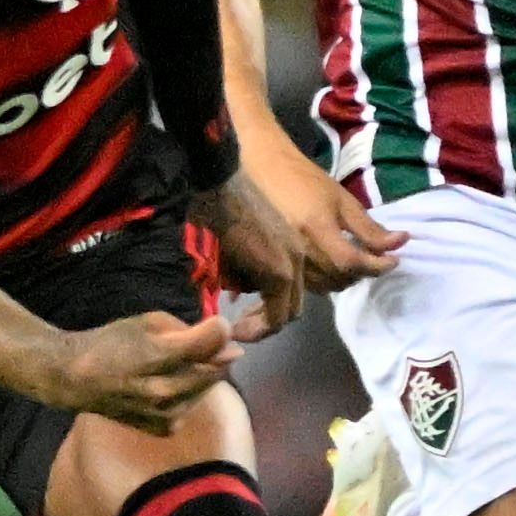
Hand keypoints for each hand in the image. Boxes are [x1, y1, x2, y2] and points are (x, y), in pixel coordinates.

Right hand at [50, 309, 240, 432]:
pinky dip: (189, 392)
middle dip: (214, 353)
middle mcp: (166, 390)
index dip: (218, 328)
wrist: (75, 380)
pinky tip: (169, 383)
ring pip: (208, 388)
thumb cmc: (109, 343)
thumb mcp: (145, 322)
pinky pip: (193, 404)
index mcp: (159, 357)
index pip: (212, 339)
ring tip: (176, 364)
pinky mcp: (164, 428)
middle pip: (216, 367)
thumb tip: (226, 339)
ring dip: (202, 372)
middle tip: (195, 344)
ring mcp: (166, 414)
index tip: (213, 324)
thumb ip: (186, 329)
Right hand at [187, 167, 308, 342]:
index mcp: (289, 247)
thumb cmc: (218, 205)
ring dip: (262, 326)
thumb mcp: (235, 241)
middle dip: (266, 322)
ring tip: (237, 331)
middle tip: (239, 328)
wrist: (218, 184)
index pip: (290, 292)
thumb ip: (243, 267)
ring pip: (287, 312)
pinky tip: (237, 328)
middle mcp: (297, 256)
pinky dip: (259, 326)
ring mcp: (291, 263)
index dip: (268, 311)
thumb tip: (235, 289)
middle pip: (293, 306)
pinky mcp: (280, 271)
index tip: (242, 318)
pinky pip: (276, 313)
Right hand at [248, 139, 403, 288]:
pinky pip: (303, 286)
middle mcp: (297, 250)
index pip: (352, 262)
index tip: (393, 260)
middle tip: (371, 258)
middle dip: (362, 272)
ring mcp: (279, 261)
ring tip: (350, 262)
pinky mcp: (268, 266)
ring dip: (343, 278)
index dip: (377, 266)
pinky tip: (326, 266)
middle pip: (339, 278)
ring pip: (322, 286)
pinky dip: (322, 281)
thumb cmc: (303, 179)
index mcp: (316, 228)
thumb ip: (368, 227)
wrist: (260, 170)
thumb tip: (402, 242)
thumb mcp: (340, 199)